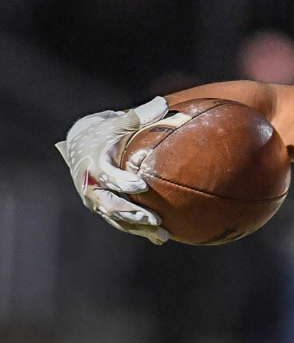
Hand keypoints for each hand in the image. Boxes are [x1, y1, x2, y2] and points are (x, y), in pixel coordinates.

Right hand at [55, 97, 170, 243]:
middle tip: (154, 218)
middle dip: (131, 213)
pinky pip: (122, 223)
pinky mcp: (103, 209)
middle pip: (110, 205)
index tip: (141, 186)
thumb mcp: (117, 122)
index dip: (122, 182)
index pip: (107, 176)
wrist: (80, 145)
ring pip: (117, 219)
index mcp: (94, 164)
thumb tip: (164, 104)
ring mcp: (96, 200)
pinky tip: (161, 238)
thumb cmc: (103, 132)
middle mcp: (91, 186)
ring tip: (163, 234)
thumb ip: (140, 116)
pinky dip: (140, 231)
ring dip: (139, 228)